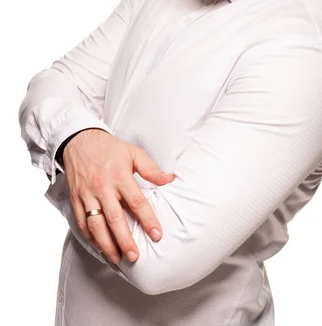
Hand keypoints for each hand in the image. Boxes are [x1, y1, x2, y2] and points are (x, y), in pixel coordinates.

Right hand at [62, 128, 174, 263]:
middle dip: (125, 240)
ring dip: (106, 244)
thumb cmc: (110, 148)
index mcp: (120, 175)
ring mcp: (87, 194)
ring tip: (117, 258)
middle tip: (134, 256)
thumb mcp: (133, 153)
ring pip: (96, 225)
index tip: (157, 234)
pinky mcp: (76, 198)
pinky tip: (99, 247)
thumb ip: (151, 169)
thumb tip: (170, 179)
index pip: (136, 201)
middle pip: (115, 218)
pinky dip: (90, 237)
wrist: (79, 140)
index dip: (147, 219)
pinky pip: (81, 222)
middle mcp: (103, 187)